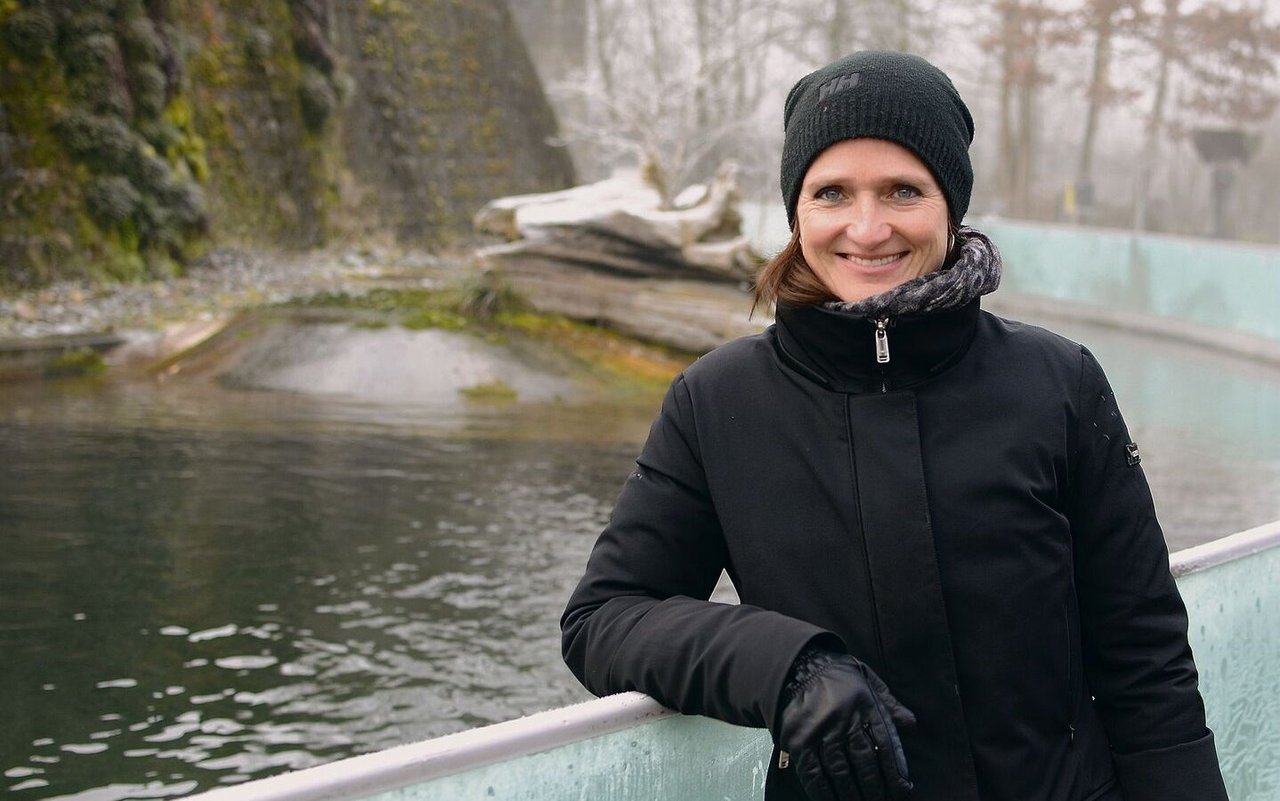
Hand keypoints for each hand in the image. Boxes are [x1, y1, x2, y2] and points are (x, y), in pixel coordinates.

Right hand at [776, 648, 914, 800]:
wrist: (796, 664)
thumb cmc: (838, 675)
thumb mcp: (868, 680)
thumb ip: (889, 703)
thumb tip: (911, 724)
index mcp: (865, 703)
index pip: (886, 742)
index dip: (895, 769)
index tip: (902, 788)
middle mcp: (844, 717)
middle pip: (864, 761)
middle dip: (874, 787)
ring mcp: (820, 730)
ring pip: (840, 771)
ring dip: (851, 793)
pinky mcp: (798, 739)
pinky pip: (813, 772)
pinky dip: (822, 790)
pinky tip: (830, 799)